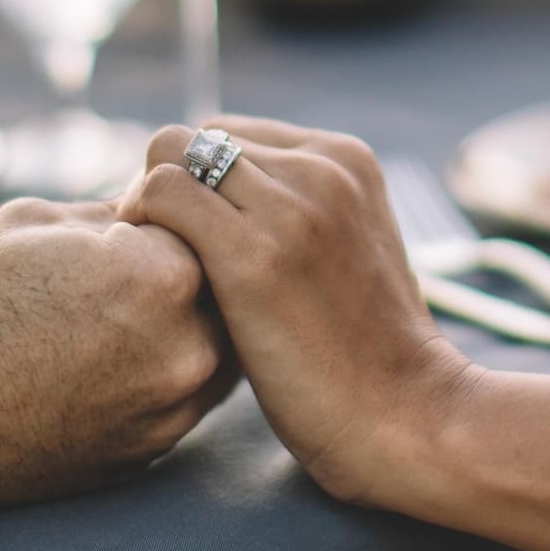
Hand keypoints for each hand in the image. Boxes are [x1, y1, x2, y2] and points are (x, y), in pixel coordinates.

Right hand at [0, 197, 234, 529]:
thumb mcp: (31, 224)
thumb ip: (110, 213)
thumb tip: (153, 206)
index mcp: (160, 272)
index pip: (197, 222)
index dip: (160, 218)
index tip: (126, 223)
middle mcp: (187, 343)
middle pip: (220, 285)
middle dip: (184, 270)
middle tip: (125, 272)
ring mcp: (176, 404)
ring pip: (216, 342)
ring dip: (186, 322)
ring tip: (118, 316)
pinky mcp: (158, 447)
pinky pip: (187, 392)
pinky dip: (164, 370)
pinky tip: (110, 361)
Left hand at [117, 119, 481, 508]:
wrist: (409, 416)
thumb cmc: (368, 355)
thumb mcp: (349, 252)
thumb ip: (300, 213)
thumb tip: (221, 202)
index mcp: (346, 159)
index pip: (231, 134)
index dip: (197, 184)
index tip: (192, 240)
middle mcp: (320, 167)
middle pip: (194, 139)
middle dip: (167, 191)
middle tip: (164, 257)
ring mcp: (291, 207)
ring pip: (169, 154)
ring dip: (146, 207)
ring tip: (156, 267)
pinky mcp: (255, 253)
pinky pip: (162, 193)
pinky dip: (140, 225)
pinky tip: (151, 277)